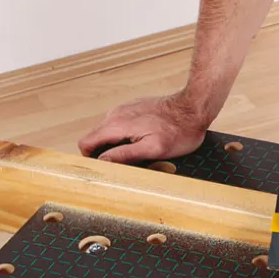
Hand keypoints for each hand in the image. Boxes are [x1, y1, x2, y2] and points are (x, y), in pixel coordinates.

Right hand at [78, 93, 211, 162]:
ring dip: (117, 145)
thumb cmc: (178, 132)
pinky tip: (143, 140)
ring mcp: (124, 109)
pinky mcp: (132, 109)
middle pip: (95, 138)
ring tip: (139, 152)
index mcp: (116, 124)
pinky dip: (126, 136)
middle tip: (128, 163)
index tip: (105, 169)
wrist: (192, 109)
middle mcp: (115, 114)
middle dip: (106, 153)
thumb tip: (102, 161)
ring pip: (108, 132)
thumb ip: (124, 155)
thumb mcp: (153, 149)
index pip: (86, 143)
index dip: (91, 158)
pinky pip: (120, 125)